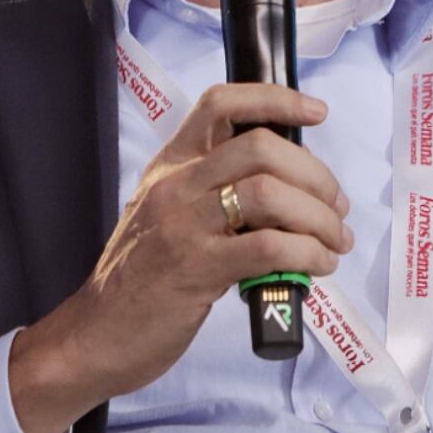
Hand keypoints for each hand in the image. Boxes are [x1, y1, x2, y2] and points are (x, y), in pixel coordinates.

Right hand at [7, 83, 352, 432]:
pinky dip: (308, 253)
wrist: (96, 334)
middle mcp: (176, 185)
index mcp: (170, 164)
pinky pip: (269, 247)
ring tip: (333, 240)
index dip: (275, 99)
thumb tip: (288, 187)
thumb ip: (213, 191)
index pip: (220, 105)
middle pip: (261, 147)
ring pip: (270, 193)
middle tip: (335, 205)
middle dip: (315, 174)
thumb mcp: (168, 214)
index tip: (315, 112)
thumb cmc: (141, 277)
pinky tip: (318, 266)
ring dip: (319, 217)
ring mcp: (184, 225)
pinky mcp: (196, 269)